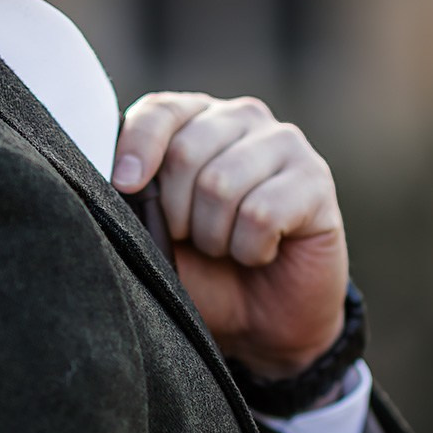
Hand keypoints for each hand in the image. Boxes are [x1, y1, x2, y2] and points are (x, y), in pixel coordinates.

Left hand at [112, 92, 348, 378]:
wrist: (260, 322)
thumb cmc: (204, 270)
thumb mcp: (155, 235)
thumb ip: (135, 199)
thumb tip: (116, 179)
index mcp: (196, 120)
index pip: (160, 110)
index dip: (138, 146)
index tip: (124, 186)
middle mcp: (241, 119)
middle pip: (186, 153)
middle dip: (177, 215)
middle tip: (194, 240)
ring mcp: (284, 144)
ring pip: (222, 184)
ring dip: (215, 237)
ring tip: (228, 248)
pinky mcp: (316, 180)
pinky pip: (262, 213)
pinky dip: (251, 249)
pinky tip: (260, 253)